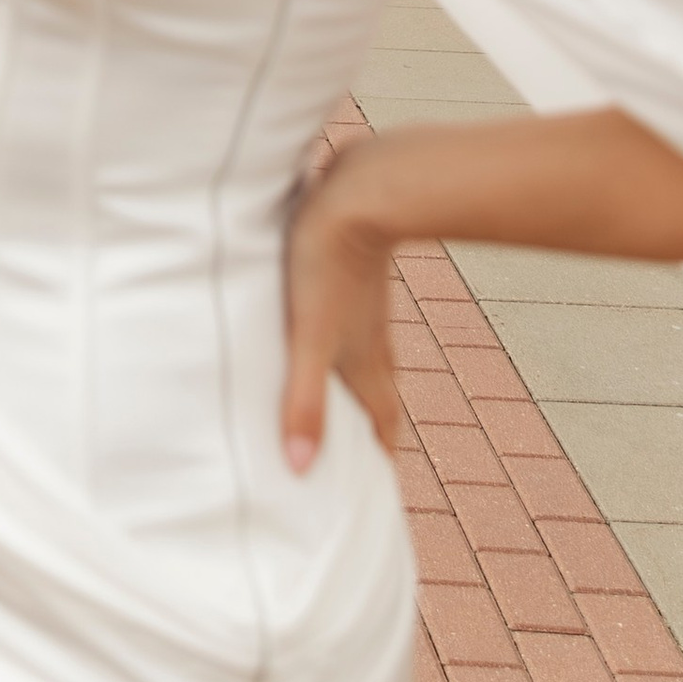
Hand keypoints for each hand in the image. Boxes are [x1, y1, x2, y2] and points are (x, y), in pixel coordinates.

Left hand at [281, 142, 402, 475]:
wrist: (362, 189)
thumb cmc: (328, 261)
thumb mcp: (307, 336)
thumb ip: (303, 400)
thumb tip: (300, 469)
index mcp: (364, 363)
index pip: (381, 427)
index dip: (379, 458)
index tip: (376, 492)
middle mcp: (371, 340)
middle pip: (378, 395)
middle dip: (369, 427)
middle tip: (358, 453)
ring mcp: (366, 305)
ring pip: (367, 355)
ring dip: (354, 381)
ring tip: (337, 397)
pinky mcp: (355, 271)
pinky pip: (354, 318)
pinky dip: (344, 338)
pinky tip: (324, 325)